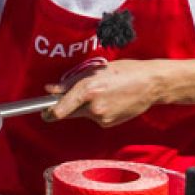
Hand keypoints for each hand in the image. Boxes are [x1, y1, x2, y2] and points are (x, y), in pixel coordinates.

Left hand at [46, 59, 164, 126]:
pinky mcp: (109, 124)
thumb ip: (70, 81)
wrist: (151, 84)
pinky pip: (95, 117)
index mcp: (87, 89)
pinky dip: (98, 110)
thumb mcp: (95, 71)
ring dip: (86, 106)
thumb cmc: (124, 72)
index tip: (43, 113)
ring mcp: (101, 117)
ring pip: (83, 114)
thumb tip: (50, 90)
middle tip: (83, 94)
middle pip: (69, 112)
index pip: (60, 109)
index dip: (48, 113)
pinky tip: (111, 101)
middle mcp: (92, 106)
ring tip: (105, 93)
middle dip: (69, 106)